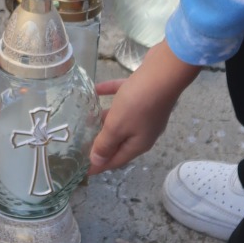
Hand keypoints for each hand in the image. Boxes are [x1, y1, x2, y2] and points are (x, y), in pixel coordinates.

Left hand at [90, 39, 199, 173]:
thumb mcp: (117, 126)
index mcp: (138, 143)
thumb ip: (105, 143)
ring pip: (120, 120)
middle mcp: (143, 131)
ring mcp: (145, 112)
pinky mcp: (143, 93)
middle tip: (79, 144)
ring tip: (84, 119)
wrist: (164, 72)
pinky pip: (122, 98)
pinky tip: (95, 90)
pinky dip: (109, 96)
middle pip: (118, 141)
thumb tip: (97, 161)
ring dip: (104, 120)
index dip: (98, 166)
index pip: (115, 160)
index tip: (81, 170)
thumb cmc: (139, 103)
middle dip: (100, 144)